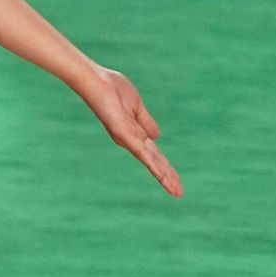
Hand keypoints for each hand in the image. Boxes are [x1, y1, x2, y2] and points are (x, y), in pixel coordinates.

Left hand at [81, 65, 182, 197]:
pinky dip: (153, 164)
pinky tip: (163, 176)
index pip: (154, 154)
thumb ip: (146, 122)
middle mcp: (130, 141)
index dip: (165, 167)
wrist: (96, 81)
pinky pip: (142, 152)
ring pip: (151, 161)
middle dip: (168, 177)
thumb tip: (157, 137)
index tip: (176, 181)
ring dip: (164, 177)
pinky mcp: (123, 134)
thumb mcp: (136, 106)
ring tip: (176, 191)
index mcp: (134, 134)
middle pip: (154, 162)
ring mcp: (127, 139)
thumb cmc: (111, 89)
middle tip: (179, 194)